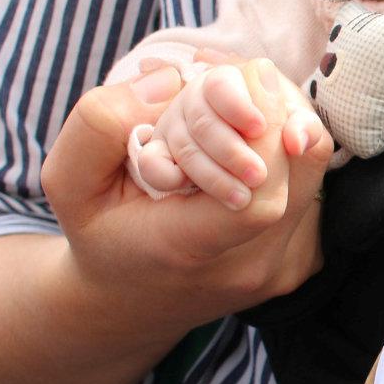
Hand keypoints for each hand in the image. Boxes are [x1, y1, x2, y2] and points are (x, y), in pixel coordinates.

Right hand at [47, 57, 333, 328]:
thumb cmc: (99, 233)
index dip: (263, 134)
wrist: (128, 304)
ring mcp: (279, 270)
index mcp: (188, 250)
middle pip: (300, 176)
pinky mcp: (299, 263)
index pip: (258, 199)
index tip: (241, 92)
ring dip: (287, 129)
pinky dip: (291, 157)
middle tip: (251, 80)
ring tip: (249, 108)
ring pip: (313, 178)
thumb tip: (171, 78)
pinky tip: (257, 141)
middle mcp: (246, 269)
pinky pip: (313, 194)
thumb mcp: (70, 180)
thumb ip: (101, 124)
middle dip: (279, 114)